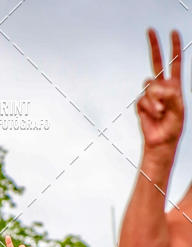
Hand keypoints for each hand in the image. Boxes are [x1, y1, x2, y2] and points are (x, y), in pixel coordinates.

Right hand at [137, 29, 183, 151]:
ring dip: (155, 100)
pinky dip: (149, 108)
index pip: (175, 62)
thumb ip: (171, 94)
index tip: (174, 32)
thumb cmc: (173, 126)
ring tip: (161, 112)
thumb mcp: (179, 108)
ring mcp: (151, 95)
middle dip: (154, 46)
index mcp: (175, 85)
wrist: (161, 141)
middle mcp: (162, 87)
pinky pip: (142, 100)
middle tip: (150, 30)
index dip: (175, 47)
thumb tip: (158, 87)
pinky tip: (153, 115)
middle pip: (156, 62)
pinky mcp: (141, 104)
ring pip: (149, 86)